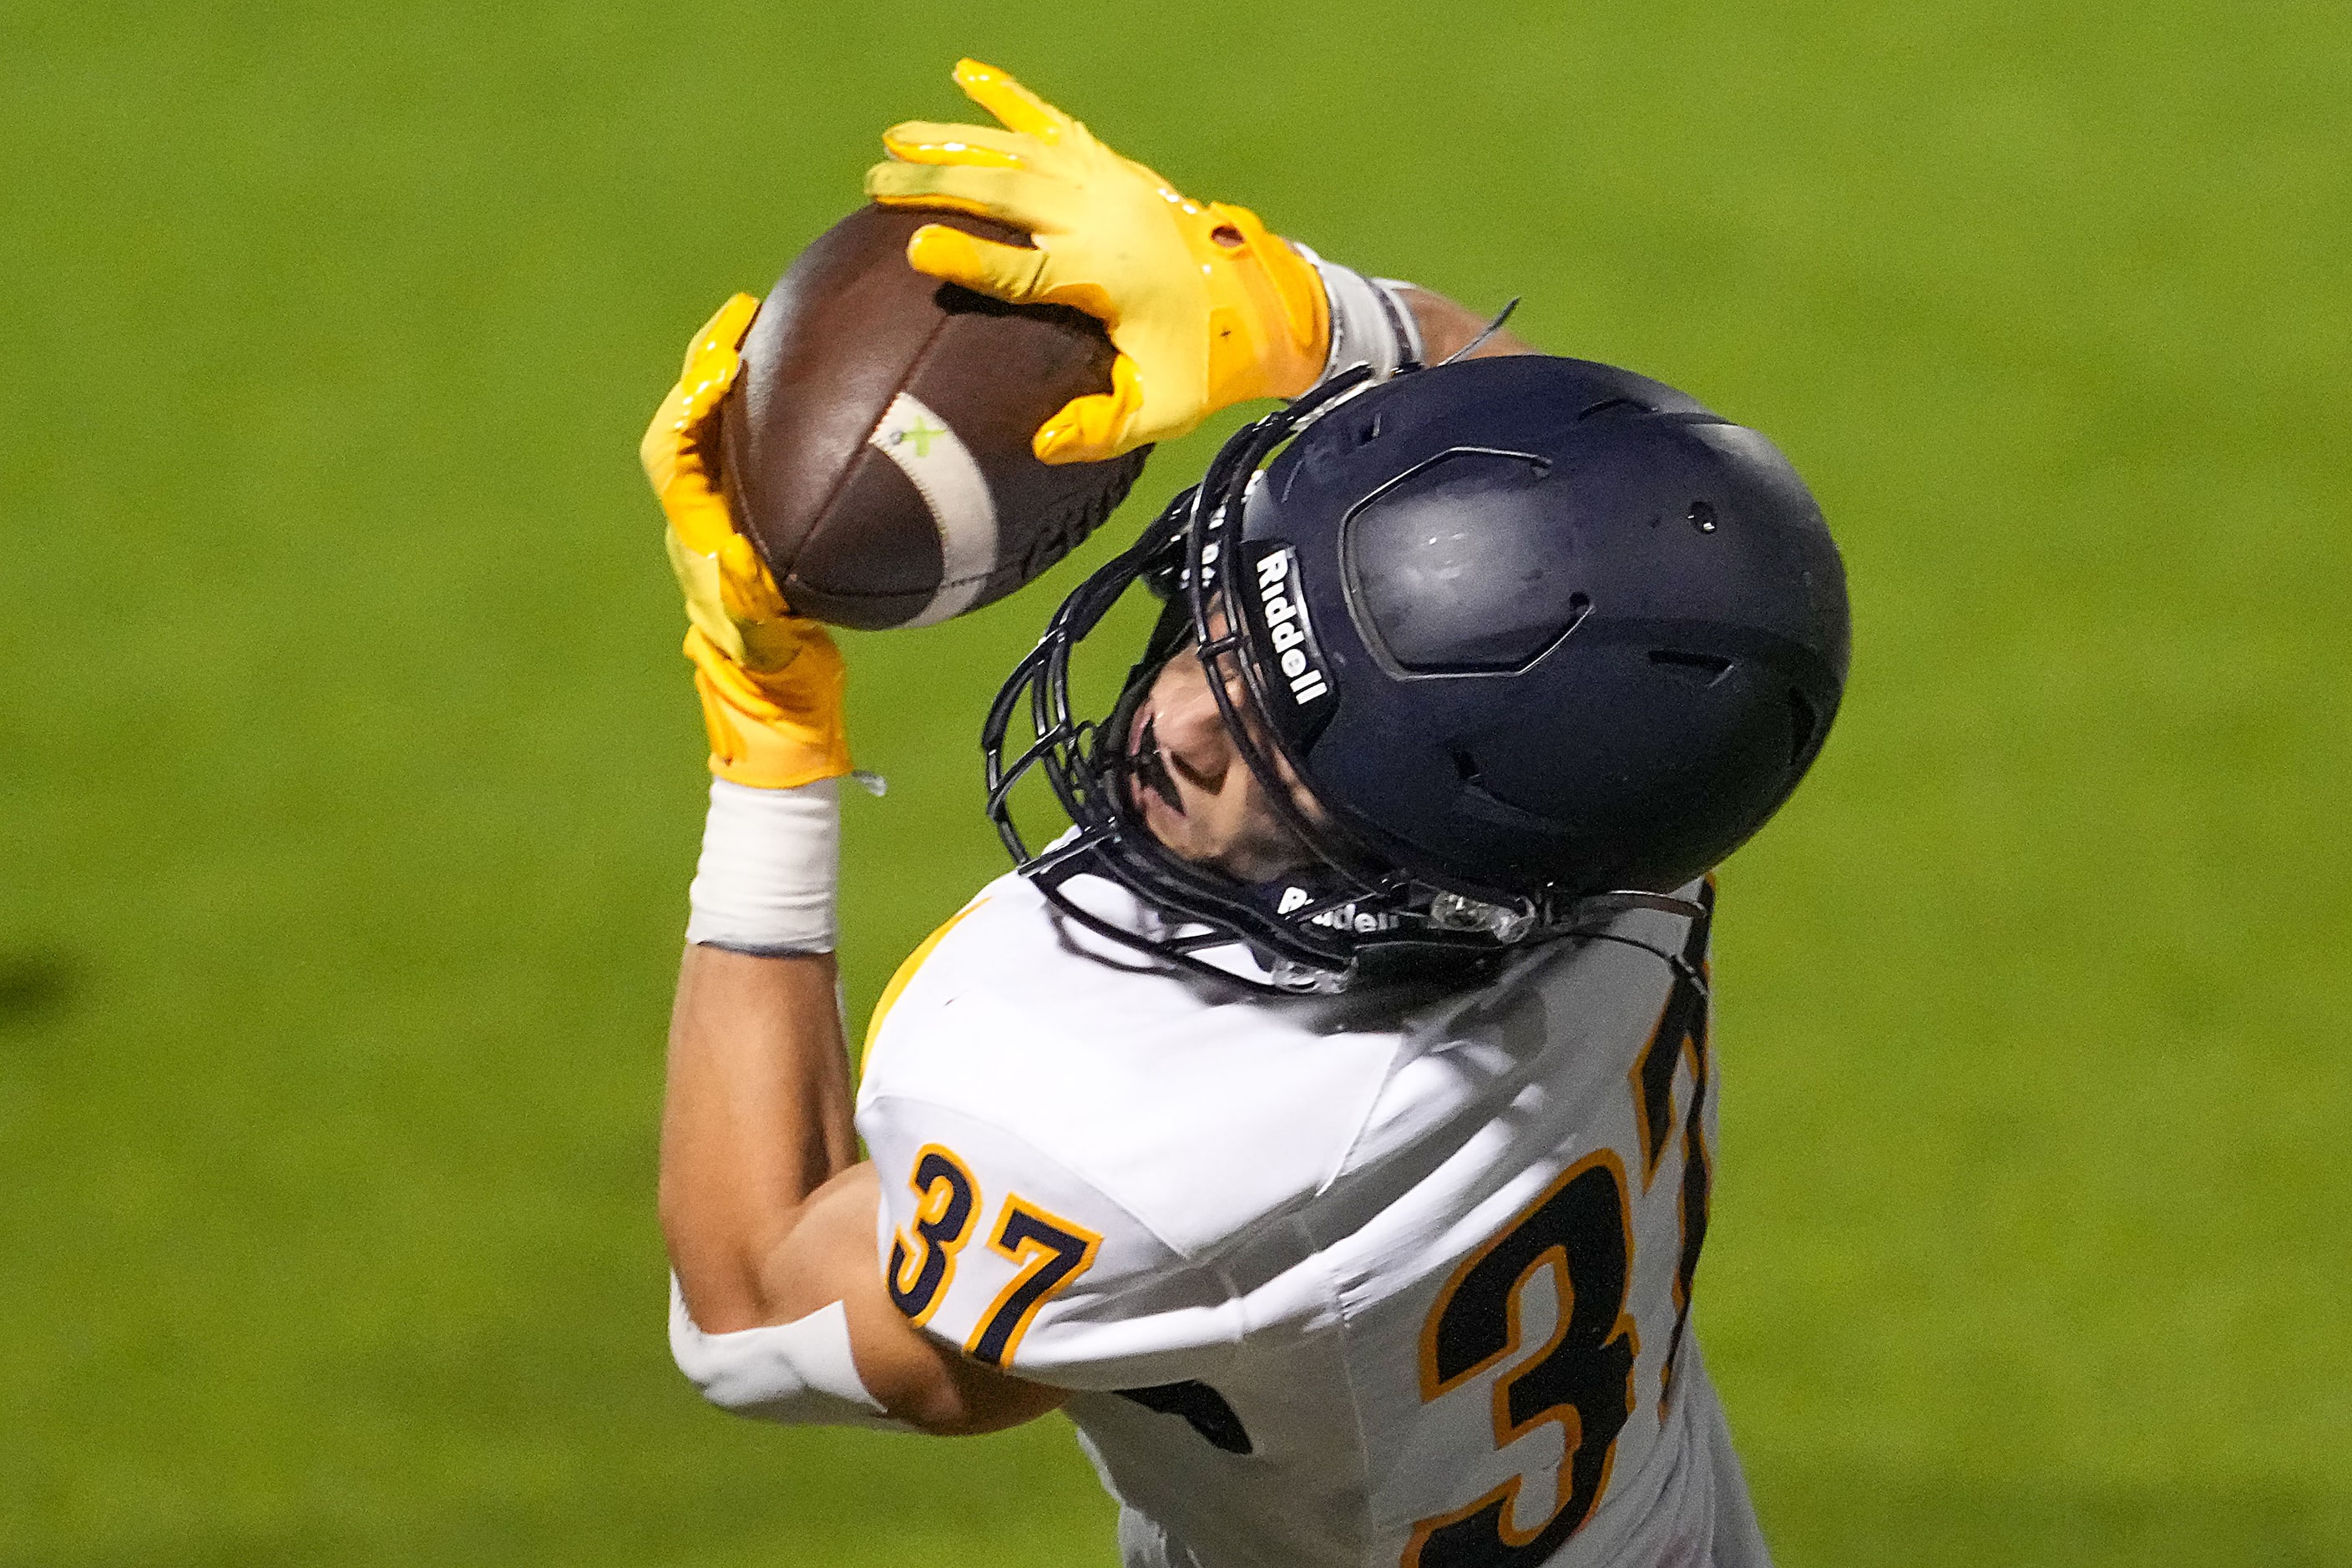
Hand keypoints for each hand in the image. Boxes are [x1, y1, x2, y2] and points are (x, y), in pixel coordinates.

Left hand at [642, 296, 850, 788]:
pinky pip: (750, 448)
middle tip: (741, 315)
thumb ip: (749, 601)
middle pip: (687, 423)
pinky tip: (807, 385)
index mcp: (696, 533)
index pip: (673, 454)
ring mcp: (726, 514)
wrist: (774, 698)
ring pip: (716, 430)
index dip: (690, 406)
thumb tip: (739, 557)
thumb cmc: (768, 670)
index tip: (719, 368)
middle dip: (705, 366)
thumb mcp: (762, 638)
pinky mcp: (755, 518)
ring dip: (732, 378)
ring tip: (765, 330)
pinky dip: (767, 410)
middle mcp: (701, 514)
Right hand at [866, 60, 1329, 463]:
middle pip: (1009, 194)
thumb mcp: (1163, 410)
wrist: (1256, 298)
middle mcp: (1104, 220)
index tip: (915, 248)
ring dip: (955, 143)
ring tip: (893, 141)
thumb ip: (1103, 430)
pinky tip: (966, 75)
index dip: (972, 259)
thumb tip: (1042, 443)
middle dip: (938, 185)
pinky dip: (1008, 99)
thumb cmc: (1199, 362)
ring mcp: (1107, 184)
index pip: (1028, 270)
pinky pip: (1052, 125)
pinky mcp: (1110, 166)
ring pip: (1020, 152)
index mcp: (1107, 278)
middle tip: (876, 187)